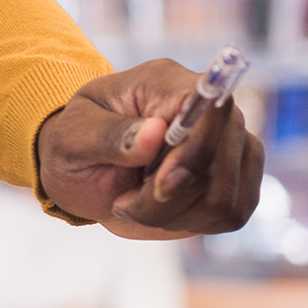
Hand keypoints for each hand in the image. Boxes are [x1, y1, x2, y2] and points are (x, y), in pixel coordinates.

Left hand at [34, 59, 264, 238]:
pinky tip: (159, 212)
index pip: (214, 107)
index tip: (158, 183)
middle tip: (124, 201)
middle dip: (168, 197)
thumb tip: (155, 133)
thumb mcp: (73, 136)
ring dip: (173, 214)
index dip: (194, 151)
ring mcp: (229, 145)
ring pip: (226, 197)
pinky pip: (232, 213)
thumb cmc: (75, 142)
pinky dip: (190, 223)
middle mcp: (209, 111)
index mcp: (168, 84)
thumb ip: (110, 135)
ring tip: (135, 204)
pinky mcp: (234, 180)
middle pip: (221, 162)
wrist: (82, 167)